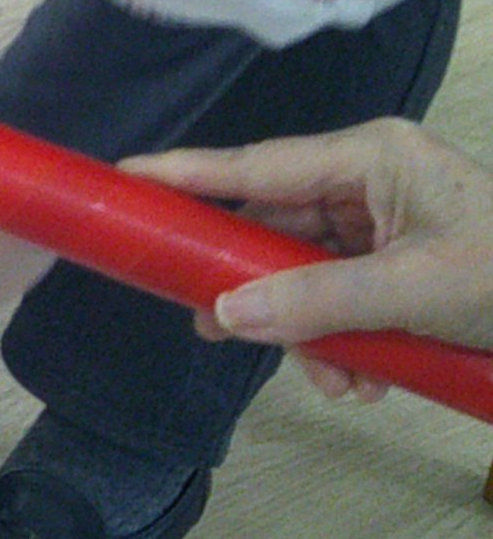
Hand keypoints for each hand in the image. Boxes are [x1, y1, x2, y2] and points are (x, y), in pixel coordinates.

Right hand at [128, 120, 492, 388]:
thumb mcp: (416, 292)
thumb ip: (317, 301)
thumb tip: (226, 314)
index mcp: (371, 158)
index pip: (256, 164)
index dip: (186, 175)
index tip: (122, 177)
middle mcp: (368, 181)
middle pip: (274, 227)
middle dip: (257, 288)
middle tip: (210, 326)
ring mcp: (384, 224)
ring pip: (304, 273)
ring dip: (310, 332)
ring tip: (337, 381)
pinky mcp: (400, 265)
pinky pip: (339, 298)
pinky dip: (343, 342)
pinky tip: (365, 380)